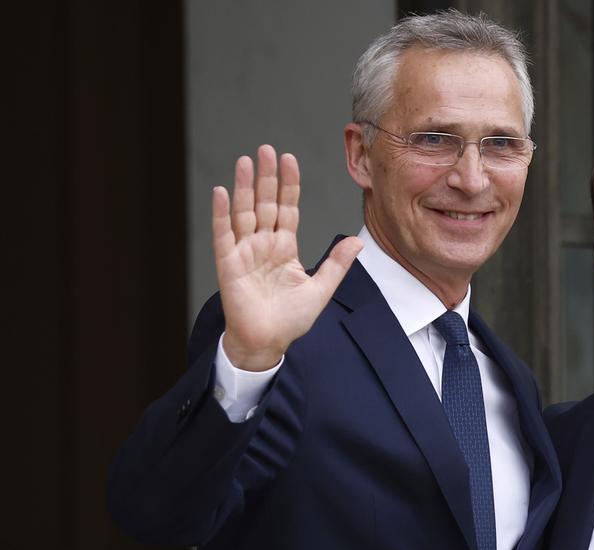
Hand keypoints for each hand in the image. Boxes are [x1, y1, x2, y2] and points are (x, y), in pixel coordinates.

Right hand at [212, 145, 362, 370]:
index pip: (287, 208)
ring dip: (244, 186)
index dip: (288, 185)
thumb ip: (337, 264)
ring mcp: (245, 252)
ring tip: (246, 161)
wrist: (268, 343)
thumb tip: (358, 241)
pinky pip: (224, 234)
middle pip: (265, 203)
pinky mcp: (229, 264)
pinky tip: (223, 192)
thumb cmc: (290, 319)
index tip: (289, 159)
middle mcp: (264, 244)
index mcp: (285, 248)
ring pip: (245, 212)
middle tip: (267, 149)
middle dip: (267, 177)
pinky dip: (222, 214)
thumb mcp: (321, 289)